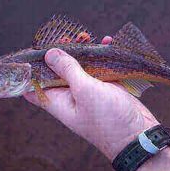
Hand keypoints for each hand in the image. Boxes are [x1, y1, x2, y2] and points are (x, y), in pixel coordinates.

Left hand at [24, 36, 158, 160]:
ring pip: (79, 67)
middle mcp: (69, 95)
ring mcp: (87, 91)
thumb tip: (49, 53)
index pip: (34, 87)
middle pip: (57, 71)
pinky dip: (101, 56)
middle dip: (60, 53)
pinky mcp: (104, 87)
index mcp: (57, 101)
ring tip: (85, 36)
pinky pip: (98, 68)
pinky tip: (107, 43)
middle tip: (66, 38)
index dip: (31, 69)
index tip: (36, 50)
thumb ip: (67, 70)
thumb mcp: (84, 90)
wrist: (138, 134)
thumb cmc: (107, 118)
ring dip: (82, 51)